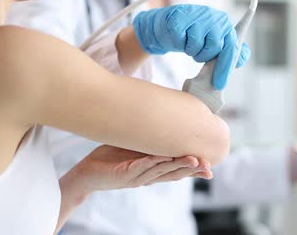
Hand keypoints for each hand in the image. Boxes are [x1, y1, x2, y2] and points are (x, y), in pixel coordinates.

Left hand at [72, 145, 212, 193]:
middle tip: (208, 166)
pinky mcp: (123, 174)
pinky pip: (140, 167)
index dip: (193, 170)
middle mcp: (147, 176)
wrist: (86, 172)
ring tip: (193, 161)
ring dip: (177, 166)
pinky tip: (163, 158)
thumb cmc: (111, 158)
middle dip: (192, 170)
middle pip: (173, 173)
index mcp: (152, 170)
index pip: (177, 170)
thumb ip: (148, 138)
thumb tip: (163, 119)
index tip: (210, 167)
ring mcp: (136, 176)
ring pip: (161, 171)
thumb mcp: (134, 146)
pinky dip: (152, 162)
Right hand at [133, 4, 250, 89]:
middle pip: (215, 47)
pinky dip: (180, 44)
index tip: (219, 84)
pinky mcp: (179, 18)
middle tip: (201, 58)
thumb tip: (242, 58)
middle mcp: (215, 17)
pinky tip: (180, 38)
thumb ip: (230, 51)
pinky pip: (181, 41)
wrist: (170, 25)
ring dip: (192, 51)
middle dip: (206, 58)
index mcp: (226, 24)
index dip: (225, 67)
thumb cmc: (195, 36)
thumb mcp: (214, 43)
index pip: (232, 47)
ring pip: (197, 46)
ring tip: (190, 44)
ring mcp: (197, 15)